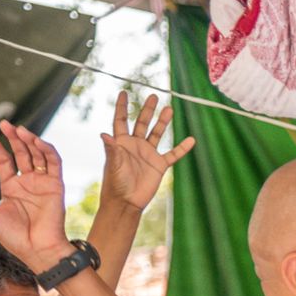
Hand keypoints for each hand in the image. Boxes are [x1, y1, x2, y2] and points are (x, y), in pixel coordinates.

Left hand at [0, 122, 73, 272]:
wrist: (36, 249)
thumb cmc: (14, 237)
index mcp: (12, 188)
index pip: (5, 161)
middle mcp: (28, 183)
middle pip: (22, 154)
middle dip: (14, 138)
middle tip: (5, 124)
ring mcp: (43, 183)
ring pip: (38, 155)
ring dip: (30, 141)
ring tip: (20, 130)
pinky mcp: (56, 186)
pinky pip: (54, 163)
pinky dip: (47, 150)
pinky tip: (36, 141)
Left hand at [99, 91, 195, 211]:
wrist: (127, 202)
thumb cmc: (115, 183)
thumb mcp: (113, 165)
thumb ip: (111, 149)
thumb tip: (104, 134)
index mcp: (122, 143)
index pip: (121, 120)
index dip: (122, 107)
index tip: (124, 93)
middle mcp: (135, 146)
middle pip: (142, 123)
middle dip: (147, 110)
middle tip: (154, 96)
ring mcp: (148, 154)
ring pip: (157, 134)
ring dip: (163, 122)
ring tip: (169, 109)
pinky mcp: (159, 165)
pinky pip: (173, 154)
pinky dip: (182, 148)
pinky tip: (191, 140)